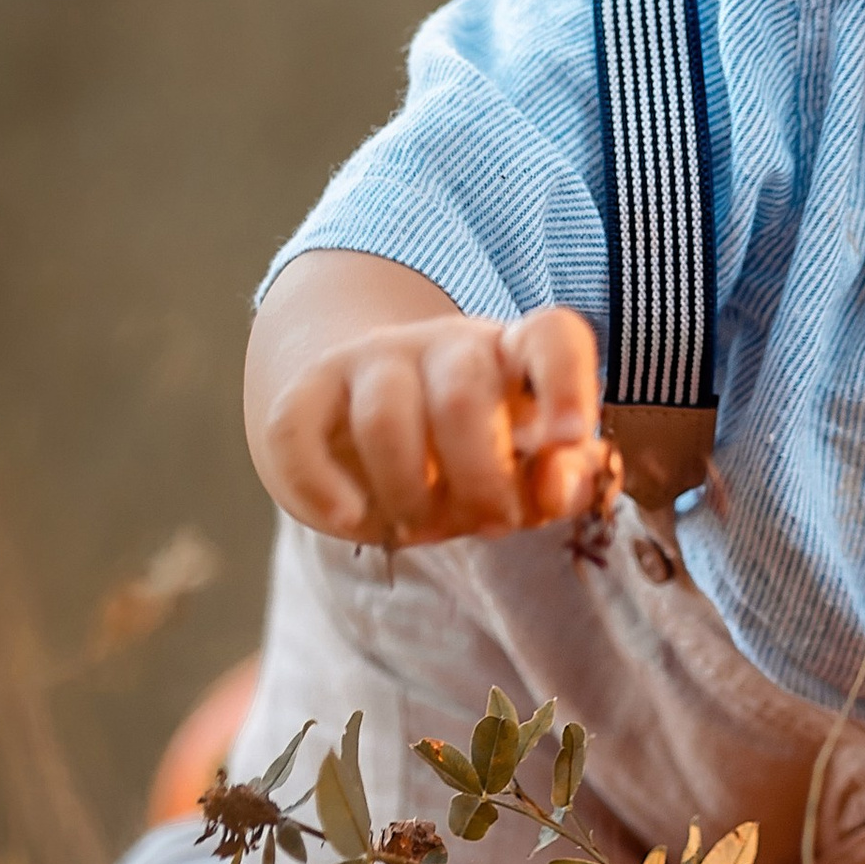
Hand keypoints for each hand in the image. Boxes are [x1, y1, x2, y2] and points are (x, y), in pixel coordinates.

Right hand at [247, 255, 605, 545]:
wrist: (369, 433)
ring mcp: (373, 360)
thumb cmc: (471, 459)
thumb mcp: (527, 473)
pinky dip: (320, 483)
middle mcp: (446, 344)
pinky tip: (349, 517)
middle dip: (480, 478)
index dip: (567, 380)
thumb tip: (555, 485)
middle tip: (489, 525)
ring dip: (408, 491)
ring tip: (420, 527)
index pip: (551, 336)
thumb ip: (563, 481)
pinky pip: (296, 427)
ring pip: (384, 414)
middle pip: (462, 391)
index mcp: (513, 355)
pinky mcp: (309, 389)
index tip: (568, 436)